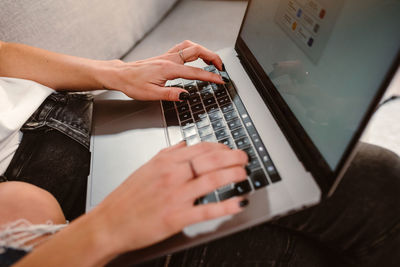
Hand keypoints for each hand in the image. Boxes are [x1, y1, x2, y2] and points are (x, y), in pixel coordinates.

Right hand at [92, 142, 247, 252]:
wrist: (109, 223)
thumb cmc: (126, 198)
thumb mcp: (146, 168)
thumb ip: (168, 153)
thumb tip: (185, 143)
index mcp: (165, 162)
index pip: (200, 148)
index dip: (220, 147)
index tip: (230, 149)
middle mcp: (172, 175)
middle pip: (209, 160)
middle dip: (232, 157)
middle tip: (244, 157)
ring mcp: (175, 196)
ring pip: (211, 180)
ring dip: (232, 175)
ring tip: (244, 173)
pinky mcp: (176, 217)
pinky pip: (206, 210)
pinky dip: (226, 206)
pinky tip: (238, 202)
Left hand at [98, 40, 223, 100]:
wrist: (121, 75)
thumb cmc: (133, 84)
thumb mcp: (151, 94)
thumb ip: (170, 95)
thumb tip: (186, 96)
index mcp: (168, 69)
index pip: (195, 72)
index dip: (210, 76)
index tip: (221, 80)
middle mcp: (169, 59)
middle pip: (197, 51)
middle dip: (212, 57)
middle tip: (221, 67)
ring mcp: (167, 56)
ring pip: (191, 46)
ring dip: (204, 51)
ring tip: (212, 60)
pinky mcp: (165, 57)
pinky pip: (183, 48)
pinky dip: (194, 50)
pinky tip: (196, 57)